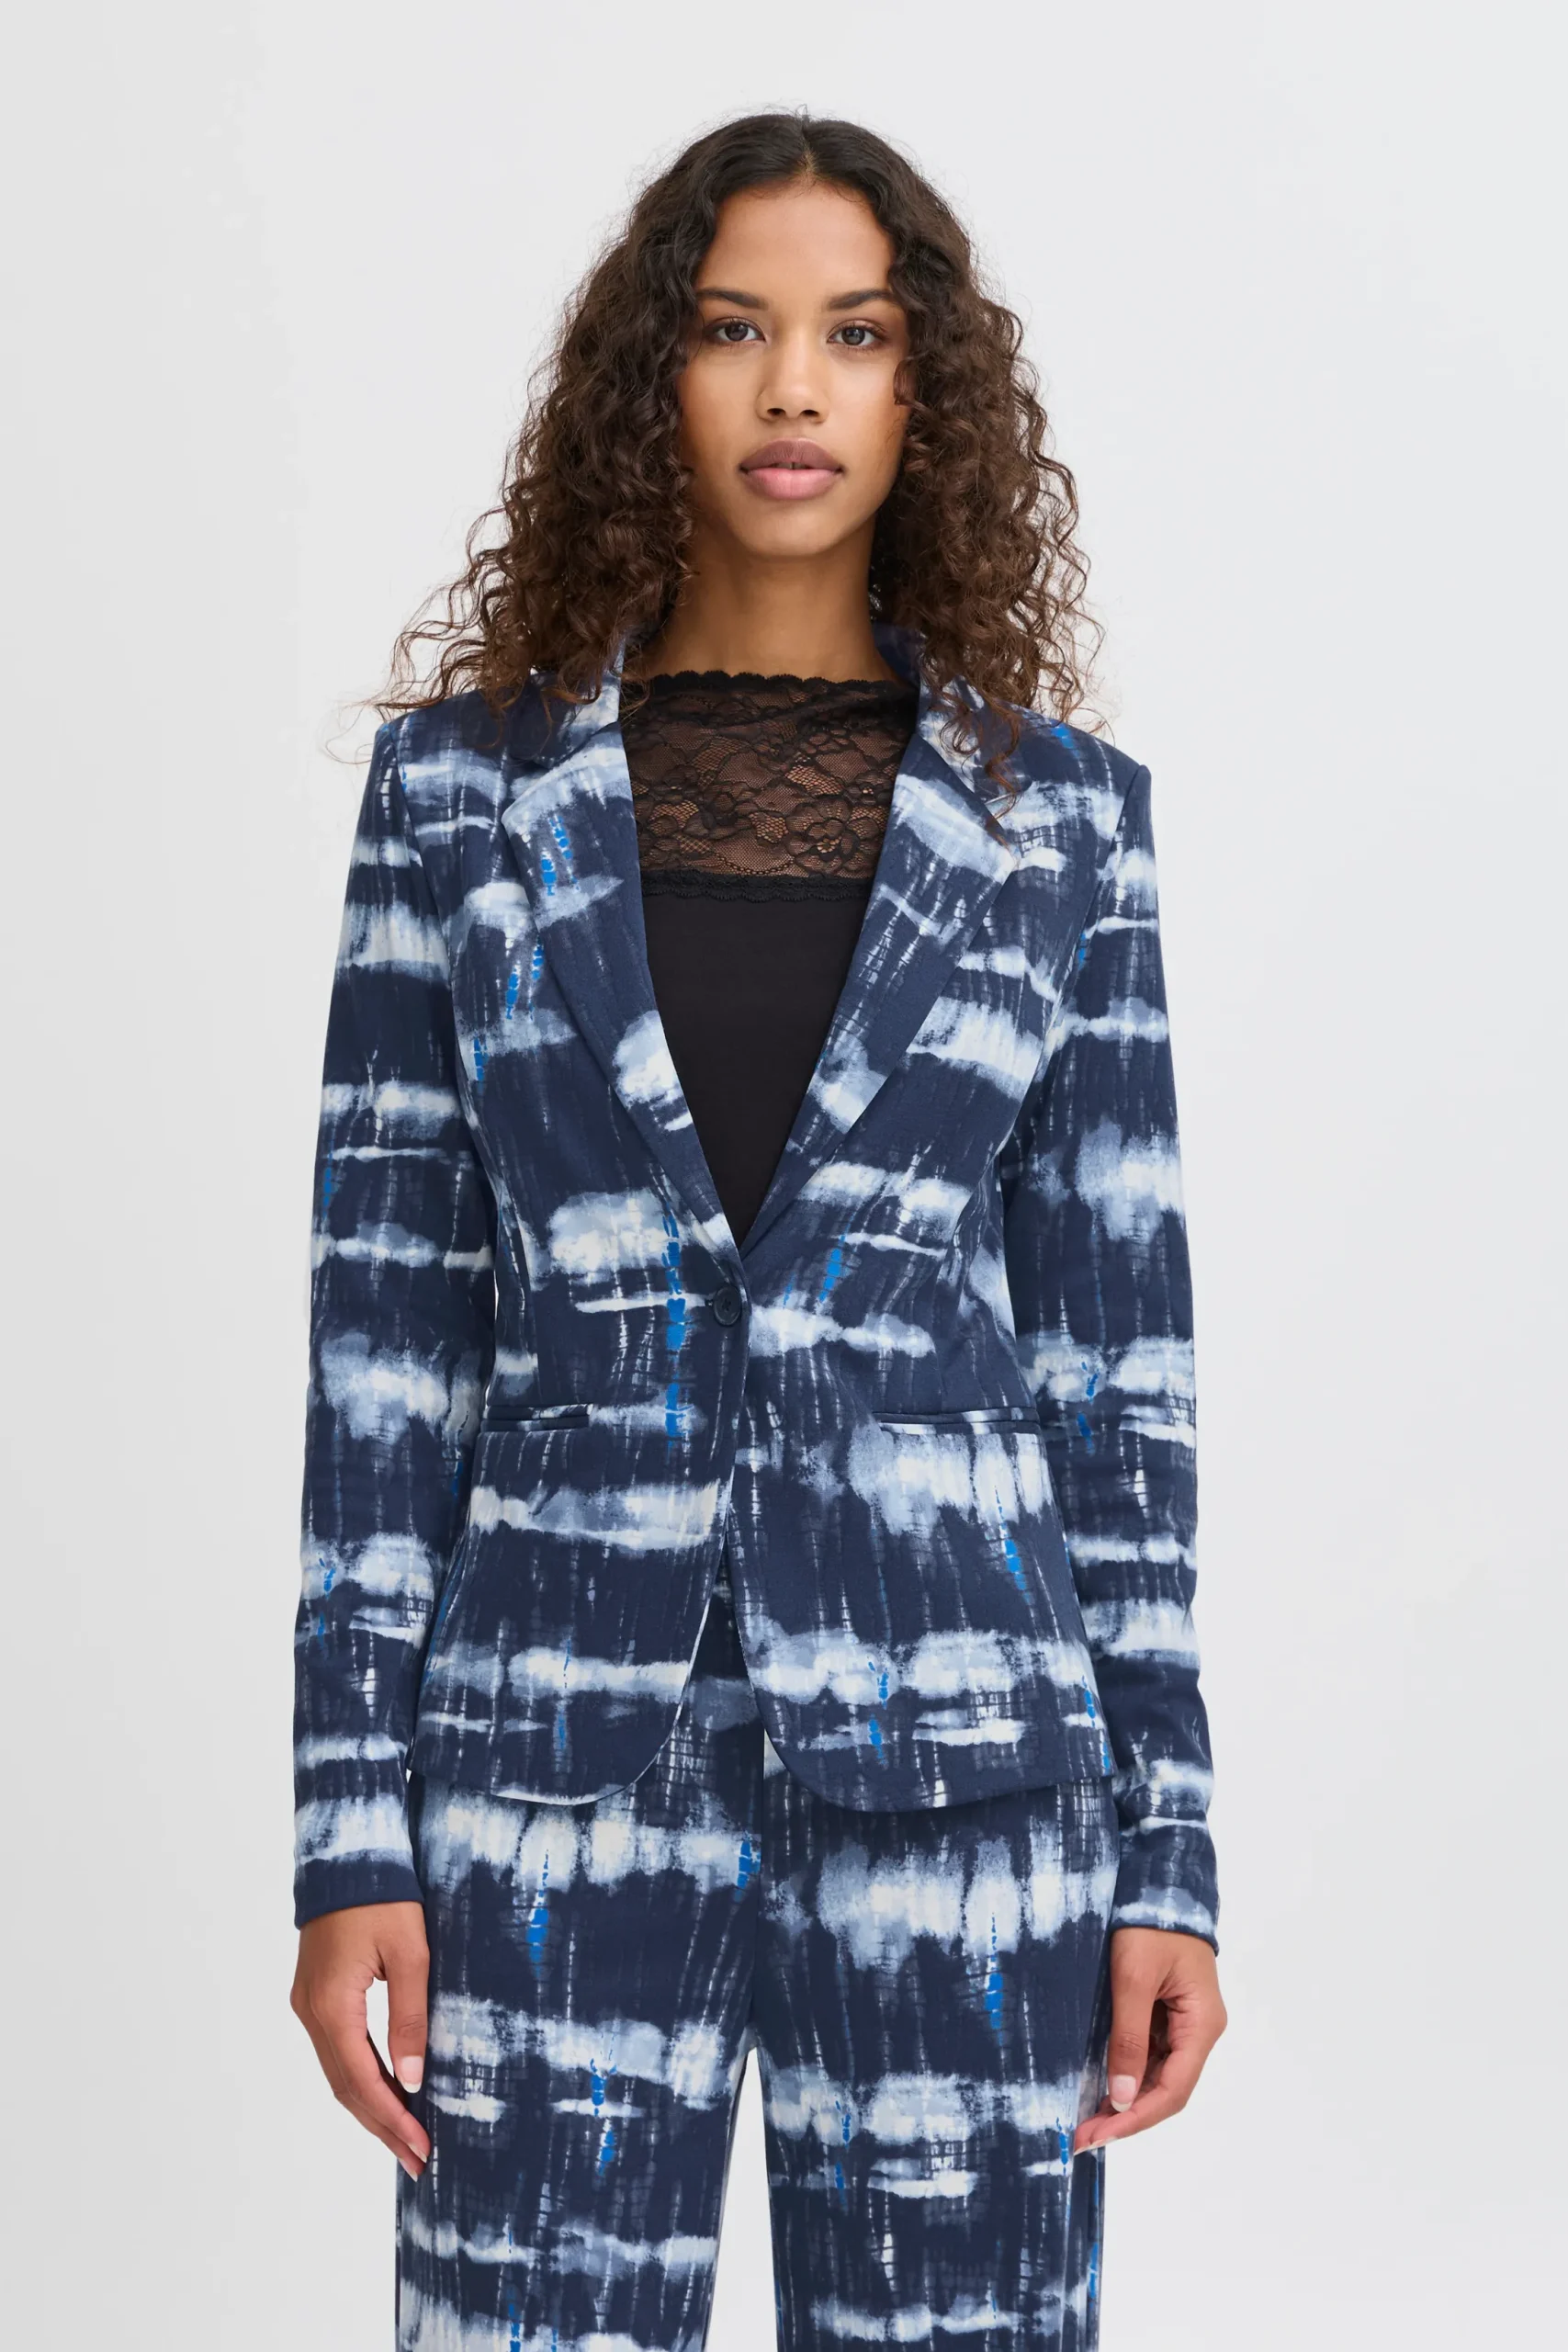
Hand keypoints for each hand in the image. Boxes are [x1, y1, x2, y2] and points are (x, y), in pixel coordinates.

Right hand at [291, 1901, 431, 2178]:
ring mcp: (309, 2006)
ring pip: (339, 2074)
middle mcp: (312, 2012)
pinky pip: (338, 2052)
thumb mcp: (410, 1953)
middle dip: (382, 2127)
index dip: (391, 2120)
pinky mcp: (317, 1996)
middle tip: (418, 2161)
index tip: (421, 2149)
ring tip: (406, 2139)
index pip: (361, 2081)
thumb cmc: (384, 1897)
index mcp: (331, 2005)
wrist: (348, 1853)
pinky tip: (388, 2093)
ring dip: (371, 2108)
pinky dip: (362, 2080)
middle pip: (345, 2088)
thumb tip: (412, 2080)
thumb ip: (410, 2016)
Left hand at [1073, 1925, 1226, 2151]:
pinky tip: (1098, 2086)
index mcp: (1202, 2024)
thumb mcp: (1133, 1979)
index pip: (1173, 2091)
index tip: (1097, 2136)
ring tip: (1085, 2121)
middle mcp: (1198, 2030)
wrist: (1157, 1881)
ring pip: (1157, 2076)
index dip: (1135, 2119)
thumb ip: (1129, 2038)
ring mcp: (1183, 2022)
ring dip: (1124, 2100)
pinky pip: (1149, 2054)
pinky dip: (1126, 2074)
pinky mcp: (1165, 2012)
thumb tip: (1123, 2098)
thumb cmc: (1148, 1924)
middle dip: (1126, 2116)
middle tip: (1082, 2138)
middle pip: (1166, 2090)